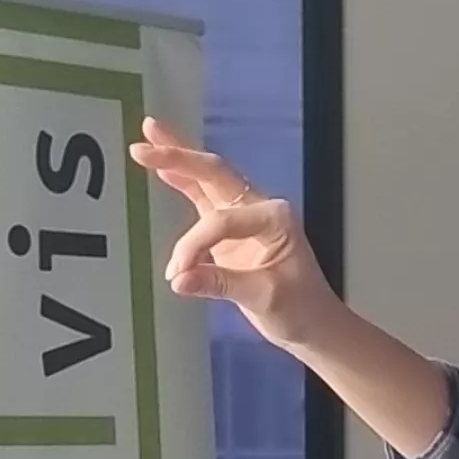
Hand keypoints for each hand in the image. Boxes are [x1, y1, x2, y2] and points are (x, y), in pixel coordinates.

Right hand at [131, 117, 341, 346]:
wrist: (314, 323)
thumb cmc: (299, 309)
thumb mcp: (263, 297)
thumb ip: (220, 283)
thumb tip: (179, 279)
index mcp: (274, 217)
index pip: (220, 220)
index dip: (193, 245)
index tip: (178, 274)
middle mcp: (260, 208)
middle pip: (214, 173)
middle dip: (179, 156)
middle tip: (144, 142)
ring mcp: (245, 216)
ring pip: (207, 178)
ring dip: (178, 158)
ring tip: (148, 135)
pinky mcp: (231, 230)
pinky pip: (204, 198)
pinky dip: (183, 182)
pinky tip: (163, 169)